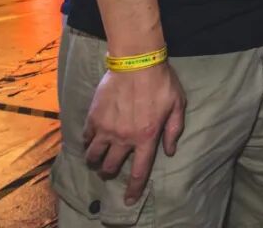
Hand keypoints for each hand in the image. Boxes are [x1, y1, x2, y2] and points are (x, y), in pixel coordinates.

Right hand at [82, 62, 185, 204]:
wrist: (137, 61)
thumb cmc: (161, 82)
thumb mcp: (177, 105)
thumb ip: (174, 130)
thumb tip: (170, 151)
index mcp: (146, 137)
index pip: (139, 172)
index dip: (134, 190)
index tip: (129, 200)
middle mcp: (124, 138)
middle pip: (110, 166)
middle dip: (109, 172)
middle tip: (110, 168)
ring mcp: (106, 128)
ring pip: (93, 156)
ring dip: (95, 160)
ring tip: (97, 157)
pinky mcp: (93, 117)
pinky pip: (85, 137)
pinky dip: (87, 141)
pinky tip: (91, 138)